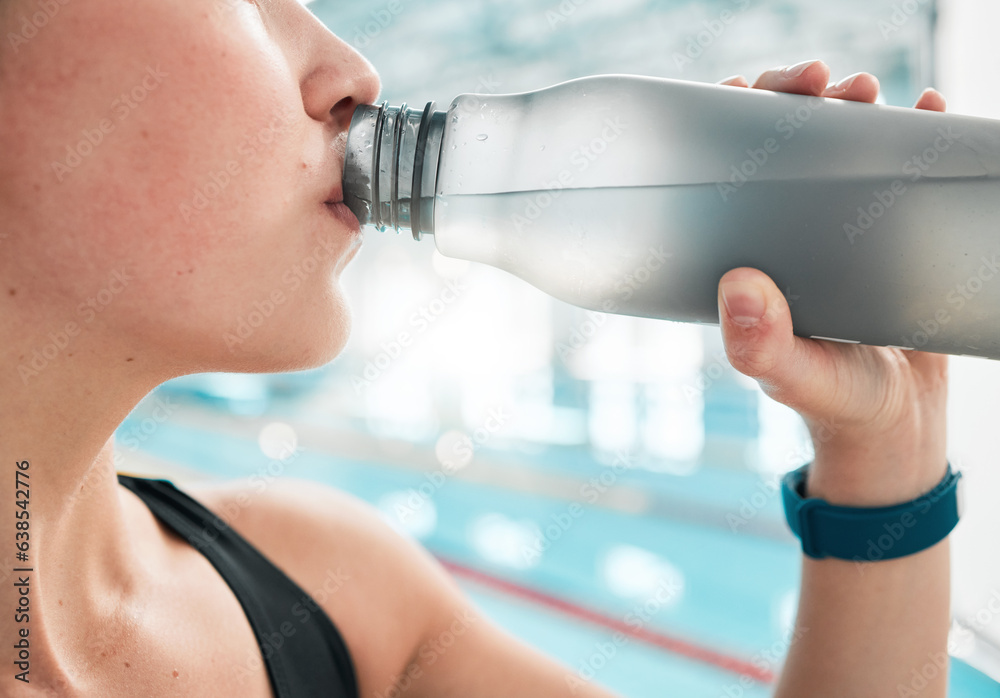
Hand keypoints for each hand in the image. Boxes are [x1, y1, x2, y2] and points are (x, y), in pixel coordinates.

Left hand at [715, 60, 948, 505]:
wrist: (895, 425)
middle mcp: (783, 231)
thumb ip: (762, 346)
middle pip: (783, 142)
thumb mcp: (794, 377)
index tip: (759, 91)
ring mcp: (835, 229)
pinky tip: (932, 111)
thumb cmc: (833, 403)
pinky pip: (898, 171)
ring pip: (839, 147)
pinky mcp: (888, 234)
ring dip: (856, 109)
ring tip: (875, 94)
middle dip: (803, 100)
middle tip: (836, 86)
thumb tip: (736, 285)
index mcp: (745, 251)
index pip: (724, 167)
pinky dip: (914, 135)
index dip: (734, 118)